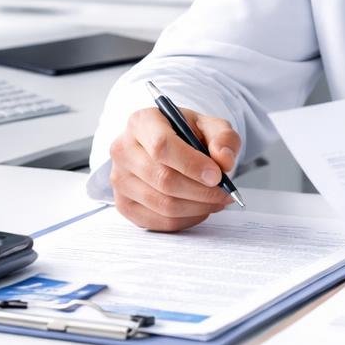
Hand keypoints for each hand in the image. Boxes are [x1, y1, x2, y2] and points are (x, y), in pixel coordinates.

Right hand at [109, 106, 240, 231]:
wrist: (166, 147)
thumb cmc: (186, 135)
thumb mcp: (210, 126)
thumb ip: (223, 138)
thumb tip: (224, 161)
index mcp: (142, 122)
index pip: (161, 146)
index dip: (191, 164)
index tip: (217, 175)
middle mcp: (123, 150)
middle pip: (163, 179)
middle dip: (201, 191)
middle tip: (225, 193)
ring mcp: (119, 179)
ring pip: (163, 204)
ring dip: (198, 207)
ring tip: (217, 200)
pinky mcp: (124, 205)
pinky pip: (160, 222)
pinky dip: (187, 219)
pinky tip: (200, 209)